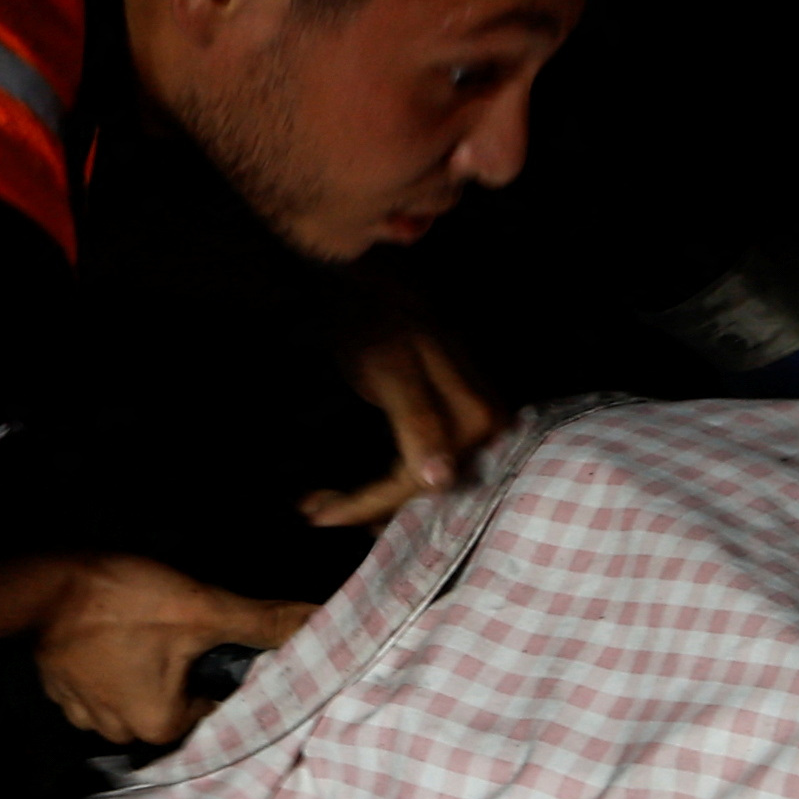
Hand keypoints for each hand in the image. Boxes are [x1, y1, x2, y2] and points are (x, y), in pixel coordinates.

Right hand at [32, 558, 319, 748]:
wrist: (42, 585)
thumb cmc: (125, 601)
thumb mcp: (203, 609)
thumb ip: (264, 622)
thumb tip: (321, 622)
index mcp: (161, 725)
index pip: (216, 707)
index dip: (228, 674)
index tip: (226, 644)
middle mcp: (123, 733)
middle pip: (177, 704)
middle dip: (188, 672)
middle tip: (191, 632)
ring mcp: (86, 714)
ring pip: (139, 695)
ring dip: (150, 670)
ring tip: (155, 631)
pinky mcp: (63, 691)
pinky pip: (104, 685)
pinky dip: (115, 666)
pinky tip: (123, 637)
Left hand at [302, 302, 507, 529]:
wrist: (376, 283)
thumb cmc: (379, 323)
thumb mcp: (394, 372)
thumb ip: (420, 423)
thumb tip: (441, 480)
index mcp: (476, 419)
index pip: (420, 483)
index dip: (369, 504)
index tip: (318, 515)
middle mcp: (484, 429)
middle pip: (423, 489)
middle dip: (367, 506)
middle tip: (313, 509)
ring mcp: (471, 427)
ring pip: (418, 483)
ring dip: (370, 498)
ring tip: (320, 501)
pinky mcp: (452, 424)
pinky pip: (418, 465)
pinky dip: (380, 481)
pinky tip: (344, 489)